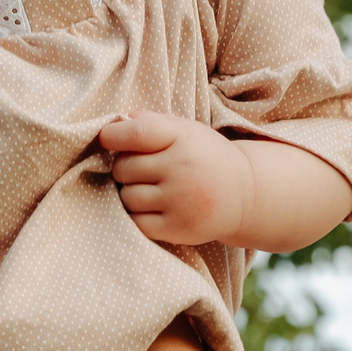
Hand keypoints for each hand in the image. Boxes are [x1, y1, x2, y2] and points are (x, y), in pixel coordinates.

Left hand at [97, 113, 251, 245]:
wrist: (244, 194)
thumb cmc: (205, 157)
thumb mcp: (186, 130)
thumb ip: (152, 122)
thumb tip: (116, 123)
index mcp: (183, 138)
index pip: (137, 134)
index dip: (113, 135)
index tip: (107, 138)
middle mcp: (182, 169)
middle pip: (124, 168)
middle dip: (124, 168)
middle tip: (140, 170)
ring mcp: (181, 201)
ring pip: (127, 197)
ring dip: (130, 193)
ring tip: (150, 189)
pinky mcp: (178, 228)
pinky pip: (137, 222)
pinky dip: (138, 215)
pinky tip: (152, 208)